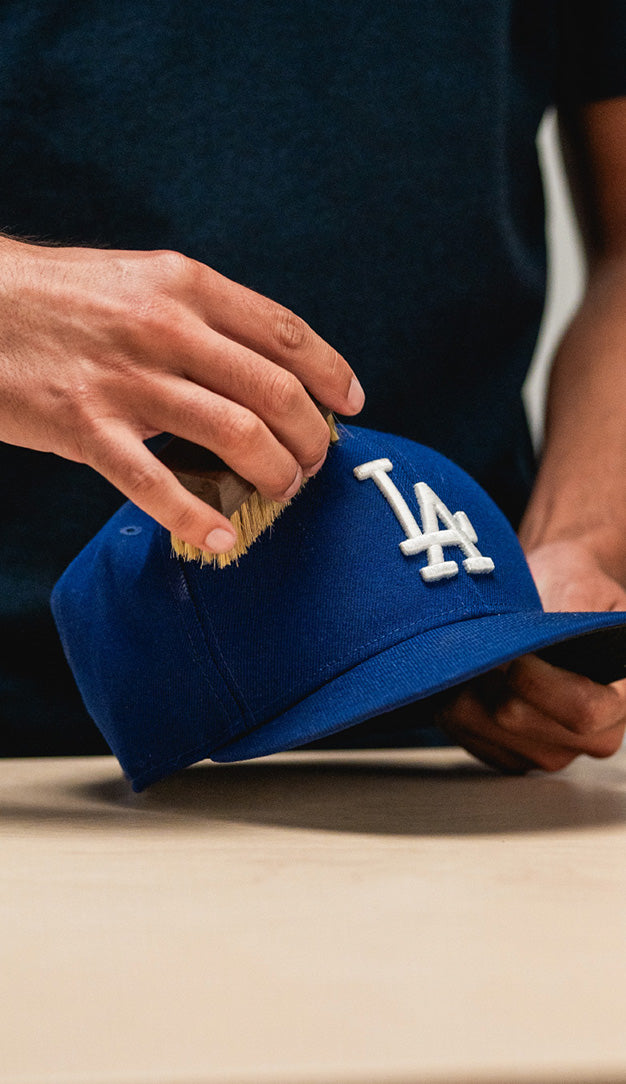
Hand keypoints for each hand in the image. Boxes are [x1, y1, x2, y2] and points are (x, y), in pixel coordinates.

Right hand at [0, 236, 363, 551]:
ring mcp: (127, 380)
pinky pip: (160, 486)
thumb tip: (264, 364)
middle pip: (275, 392)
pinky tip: (223, 539)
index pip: (284, 332)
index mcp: (185, 285)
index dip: (330, 372)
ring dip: (275, 476)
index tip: (352, 402)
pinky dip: (201, 519)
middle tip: (313, 464)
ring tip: (281, 493)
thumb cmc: (60, 297)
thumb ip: (201, 316)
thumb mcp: (140, 281)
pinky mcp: (86, 428)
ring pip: (236, 437)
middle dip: (310, 438)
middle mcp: (166, 328)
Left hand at [435, 540, 625, 772]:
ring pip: (483, 731)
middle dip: (492, 677)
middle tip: (481, 641)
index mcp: (620, 701)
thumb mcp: (584, 588)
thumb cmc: (571, 589)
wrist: (548, 597)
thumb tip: (546, 639)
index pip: (582, 711)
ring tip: (469, 653)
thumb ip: (574, 617)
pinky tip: (460, 674)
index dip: (537, 683)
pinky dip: (452, 702)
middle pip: (520, 723)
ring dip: (465, 687)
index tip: (512, 651)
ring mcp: (544, 751)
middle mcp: (588, 739)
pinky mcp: (504, 753)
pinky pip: (464, 736)